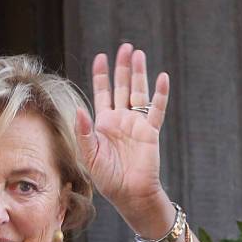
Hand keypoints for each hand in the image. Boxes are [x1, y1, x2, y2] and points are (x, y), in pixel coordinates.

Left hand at [75, 43, 169, 225]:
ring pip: (138, 93)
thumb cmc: (108, 179)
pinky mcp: (150, 132)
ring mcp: (136, 125)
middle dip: (122, 68)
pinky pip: (156, 110)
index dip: (101, 75)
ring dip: (139, 74)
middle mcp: (120, 121)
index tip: (101, 57)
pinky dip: (160, 94)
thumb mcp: (90, 156)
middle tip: (125, 47)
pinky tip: (162, 78)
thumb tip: (79, 110)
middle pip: (122, 87)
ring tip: (138, 54)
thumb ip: (84, 134)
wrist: (129, 194)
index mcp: (103, 125)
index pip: (102, 93)